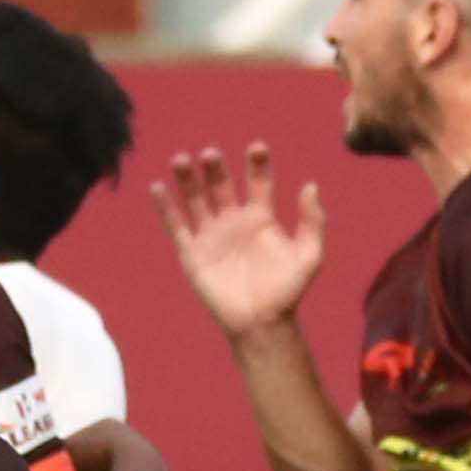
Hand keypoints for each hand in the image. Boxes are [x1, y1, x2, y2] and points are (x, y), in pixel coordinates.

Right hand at [153, 143, 326, 340]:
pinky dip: (166, 207)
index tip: (257, 148)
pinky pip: (176, 225)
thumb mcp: (309, 255)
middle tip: (210, 154)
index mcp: (261, 218)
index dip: (257, 164)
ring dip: (187, 178)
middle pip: (221, 184)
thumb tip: (310, 185)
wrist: (261, 322)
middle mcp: (233, 221)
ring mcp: (211, 235)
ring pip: (195, 199)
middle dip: (215, 168)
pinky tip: (157, 187)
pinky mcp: (192, 253)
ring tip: (181, 158)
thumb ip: (313, 221)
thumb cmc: (287, 291)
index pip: (258, 182)